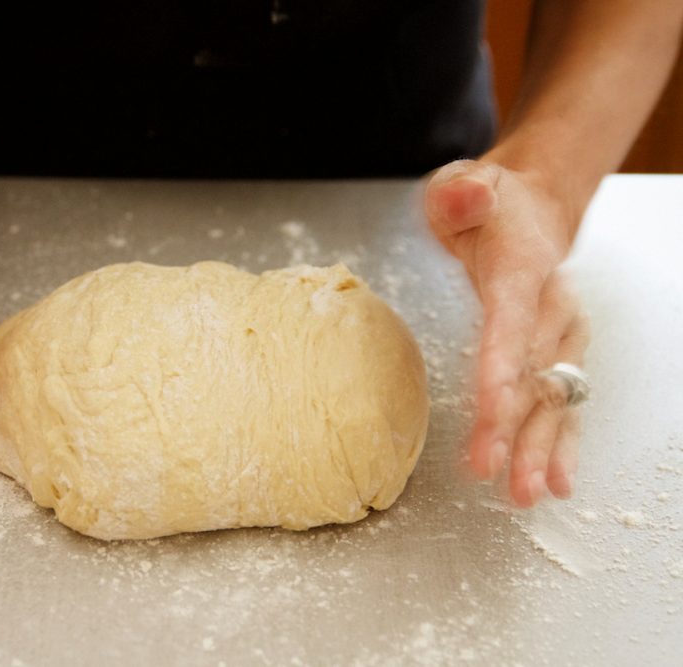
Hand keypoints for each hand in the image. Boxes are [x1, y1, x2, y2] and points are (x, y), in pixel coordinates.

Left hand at [425, 159, 589, 506]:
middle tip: (500, 476)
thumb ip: (461, 194)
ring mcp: (561, 333)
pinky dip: (556, 441)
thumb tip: (467, 198)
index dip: (503, 369)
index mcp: (522, 270)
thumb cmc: (487, 203)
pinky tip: (553, 480)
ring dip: (541, 446)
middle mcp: (552, 307)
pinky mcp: (559, 352)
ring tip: (526, 493)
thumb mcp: (463, 184)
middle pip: (537, 373)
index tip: (492, 411)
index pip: (512, 323)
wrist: (531, 208)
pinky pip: (560, 401)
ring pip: (555, 396)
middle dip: (519, 428)